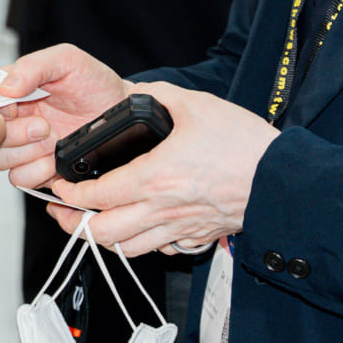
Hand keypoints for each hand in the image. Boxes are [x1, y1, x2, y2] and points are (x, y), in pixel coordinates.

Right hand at [0, 44, 129, 188]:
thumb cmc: (96, 83)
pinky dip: (36, 171)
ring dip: (25, 154)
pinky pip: (20, 179)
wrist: (123, 111)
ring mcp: (26, 147)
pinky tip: (54, 159)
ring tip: (51, 141)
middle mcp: (14, 119)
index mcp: (13, 91)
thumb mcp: (67, 60)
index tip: (16, 106)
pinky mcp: (39, 169)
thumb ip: (33, 66)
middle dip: (13, 134)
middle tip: (43, 125)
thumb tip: (5, 87)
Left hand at [44, 83, 278, 255]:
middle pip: (103, 232)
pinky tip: (132, 228)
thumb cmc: (243, 144)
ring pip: (127, 249)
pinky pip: (157, 250)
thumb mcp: (195, 105)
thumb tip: (135, 92)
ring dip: (102, 238)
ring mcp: (180, 228)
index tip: (59, 184)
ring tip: (88, 223)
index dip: (69, 194)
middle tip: (61, 210)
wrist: (283, 180)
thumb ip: (157, 95)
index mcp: (154, 177)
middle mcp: (162, 210)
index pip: (97, 196)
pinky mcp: (197, 236)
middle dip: (74, 224)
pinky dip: (137, 244)